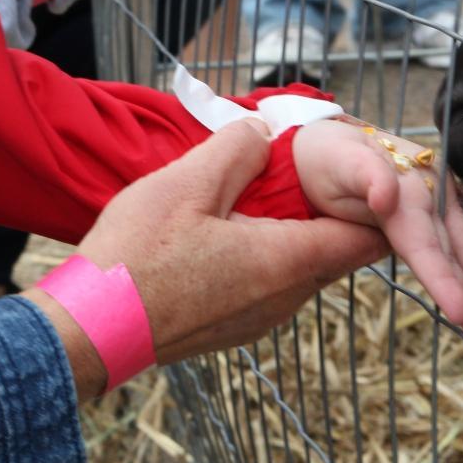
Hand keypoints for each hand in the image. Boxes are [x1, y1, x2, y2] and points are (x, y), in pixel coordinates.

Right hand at [27, 118, 388, 399]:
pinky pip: (270, 284)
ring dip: (293, 231)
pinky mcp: (232, 328)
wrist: (88, 331)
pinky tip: (227, 228)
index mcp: (285, 263)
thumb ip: (238, 148)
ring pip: (301, 267)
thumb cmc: (136, 258)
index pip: (366, 240)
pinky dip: (266, 253)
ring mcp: (258, 320)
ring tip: (260, 192)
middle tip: (304, 170)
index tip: (360, 173)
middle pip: (335, 251)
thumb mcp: (187, 182)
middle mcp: (284, 299)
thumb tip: (265, 132)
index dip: (374, 205)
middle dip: (330, 211)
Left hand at [291, 119, 462, 340]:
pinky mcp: (441, 204)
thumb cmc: (330, 160)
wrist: (330, 145)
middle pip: (453, 247)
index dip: (443, 278)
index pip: (425, 241)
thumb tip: (387, 196)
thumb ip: (364, 176)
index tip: (461, 312)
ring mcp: (441, 197)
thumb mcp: (339, 163)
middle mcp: (433, 189)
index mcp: (409, 183)